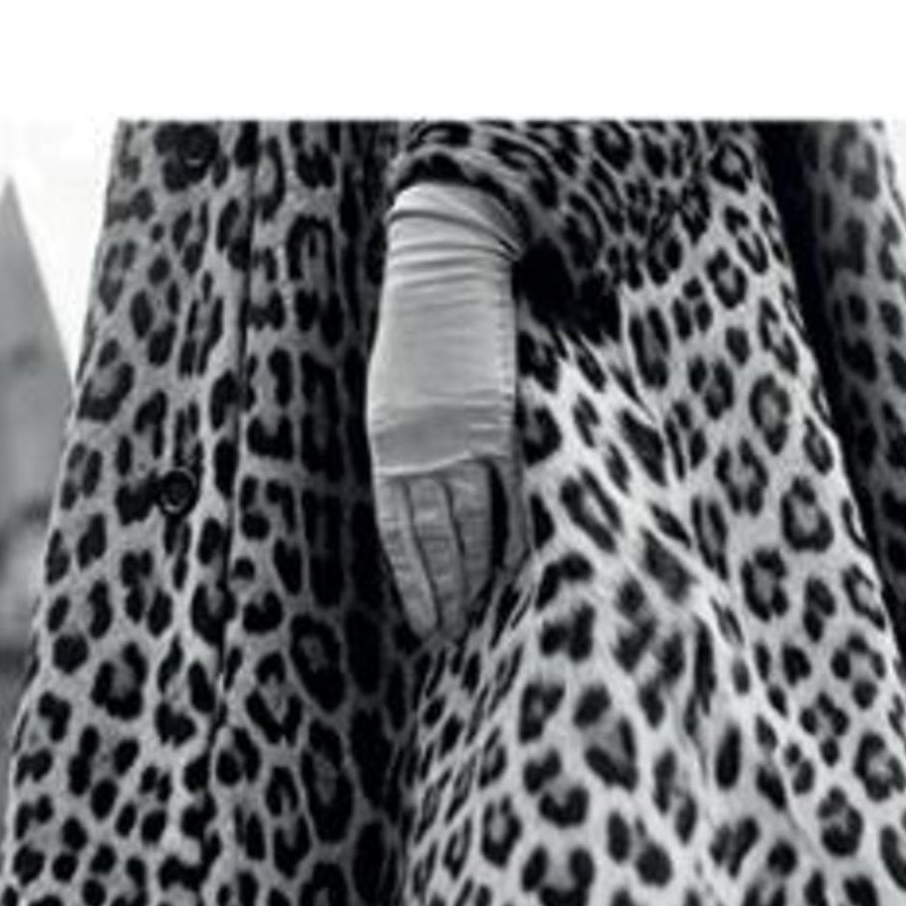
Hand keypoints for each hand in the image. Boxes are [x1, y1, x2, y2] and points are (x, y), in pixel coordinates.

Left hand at [366, 182, 529, 642]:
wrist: (446, 268)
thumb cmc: (415, 331)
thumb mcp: (390, 397)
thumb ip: (403, 451)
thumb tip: (417, 506)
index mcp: (388, 447)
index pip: (399, 536)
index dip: (414, 585)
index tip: (425, 624)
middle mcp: (420, 450)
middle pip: (434, 543)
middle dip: (444, 594)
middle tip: (455, 637)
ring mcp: (462, 439)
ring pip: (470, 526)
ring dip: (476, 576)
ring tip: (483, 616)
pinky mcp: (500, 422)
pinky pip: (509, 491)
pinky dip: (514, 530)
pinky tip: (517, 568)